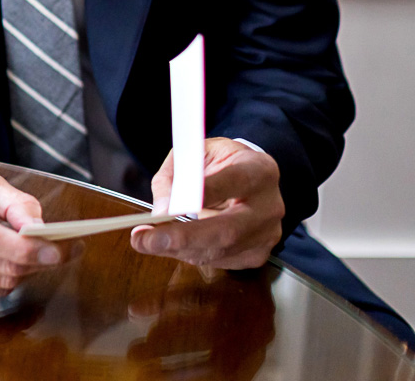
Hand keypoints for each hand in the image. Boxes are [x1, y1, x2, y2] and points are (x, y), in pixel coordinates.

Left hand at [130, 137, 283, 268]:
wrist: (252, 179)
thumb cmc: (221, 164)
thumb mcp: (196, 154)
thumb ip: (175, 176)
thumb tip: (160, 210)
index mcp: (259, 171)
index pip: (232, 183)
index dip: (200, 196)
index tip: (166, 208)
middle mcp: (269, 206)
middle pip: (227, 230)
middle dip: (182, 238)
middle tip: (145, 239)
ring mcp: (267, 235)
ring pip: (219, 251)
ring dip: (177, 249)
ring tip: (146, 241)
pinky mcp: (257, 255)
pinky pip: (218, 261)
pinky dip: (188, 254)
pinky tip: (170, 245)